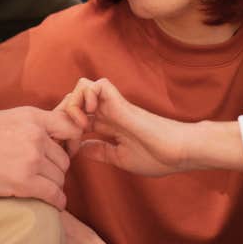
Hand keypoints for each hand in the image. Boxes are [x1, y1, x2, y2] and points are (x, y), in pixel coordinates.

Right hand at [0, 108, 80, 208]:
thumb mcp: (6, 118)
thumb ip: (29, 126)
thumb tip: (47, 137)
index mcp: (32, 117)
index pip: (70, 127)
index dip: (71, 143)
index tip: (64, 152)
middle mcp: (37, 136)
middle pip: (64, 159)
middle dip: (56, 170)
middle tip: (46, 177)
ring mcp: (31, 158)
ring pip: (59, 178)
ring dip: (54, 186)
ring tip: (44, 191)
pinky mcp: (23, 182)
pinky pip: (53, 194)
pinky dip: (57, 201)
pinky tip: (54, 204)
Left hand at [58, 78, 195, 176]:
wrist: (178, 152)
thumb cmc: (157, 157)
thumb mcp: (121, 158)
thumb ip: (102, 151)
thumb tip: (82, 148)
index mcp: (110, 125)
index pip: (78, 116)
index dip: (67, 128)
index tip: (66, 148)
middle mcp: (109, 112)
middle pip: (76, 98)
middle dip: (64, 114)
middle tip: (67, 135)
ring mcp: (114, 105)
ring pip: (83, 86)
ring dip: (74, 103)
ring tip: (80, 125)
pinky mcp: (121, 102)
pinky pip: (97, 85)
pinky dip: (87, 96)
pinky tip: (89, 117)